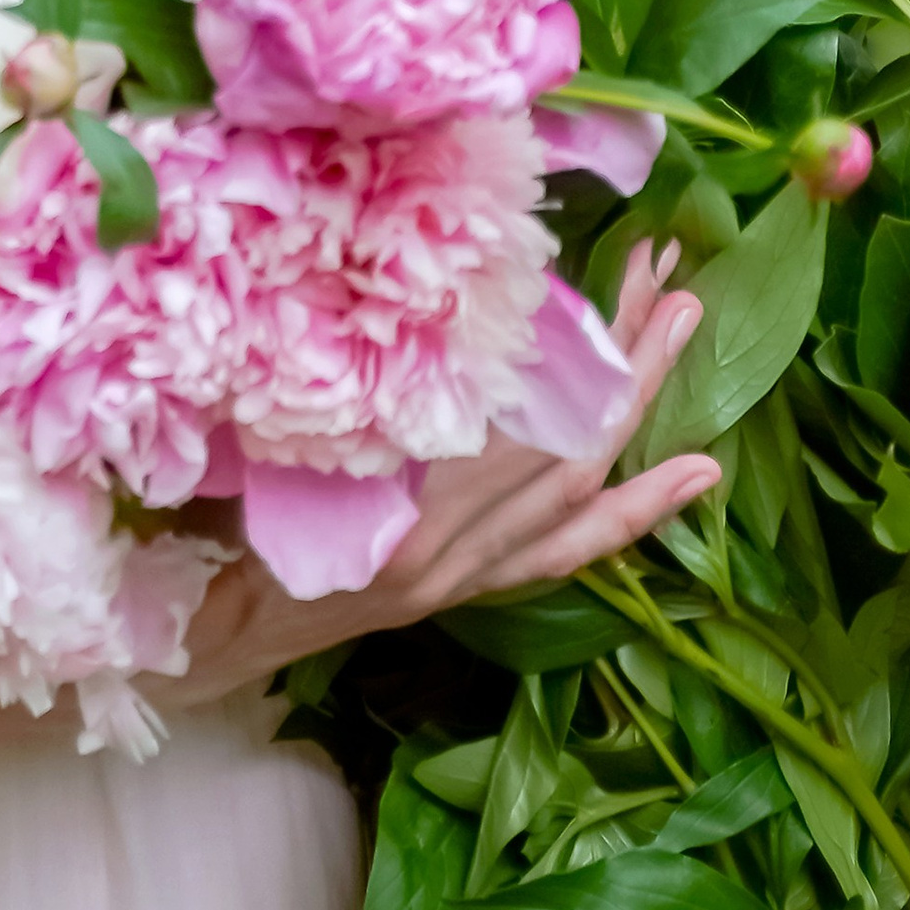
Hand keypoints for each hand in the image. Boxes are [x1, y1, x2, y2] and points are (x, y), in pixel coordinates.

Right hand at [175, 244, 715, 708]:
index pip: (516, 426)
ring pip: (579, 489)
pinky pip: (567, 548)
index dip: (570, 356)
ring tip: (684, 324)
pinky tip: (694, 473)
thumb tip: (405, 303)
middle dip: (625, 362)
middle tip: (671, 283)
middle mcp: (448, 552)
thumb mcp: (265, 448)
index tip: (606, 278)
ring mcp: (466, 574)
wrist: (215, 631)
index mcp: (399, 516)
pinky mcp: (470, 587)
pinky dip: (634, 508)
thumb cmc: (223, 526)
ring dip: (641, 408)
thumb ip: (342, 395)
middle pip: (566, 447)